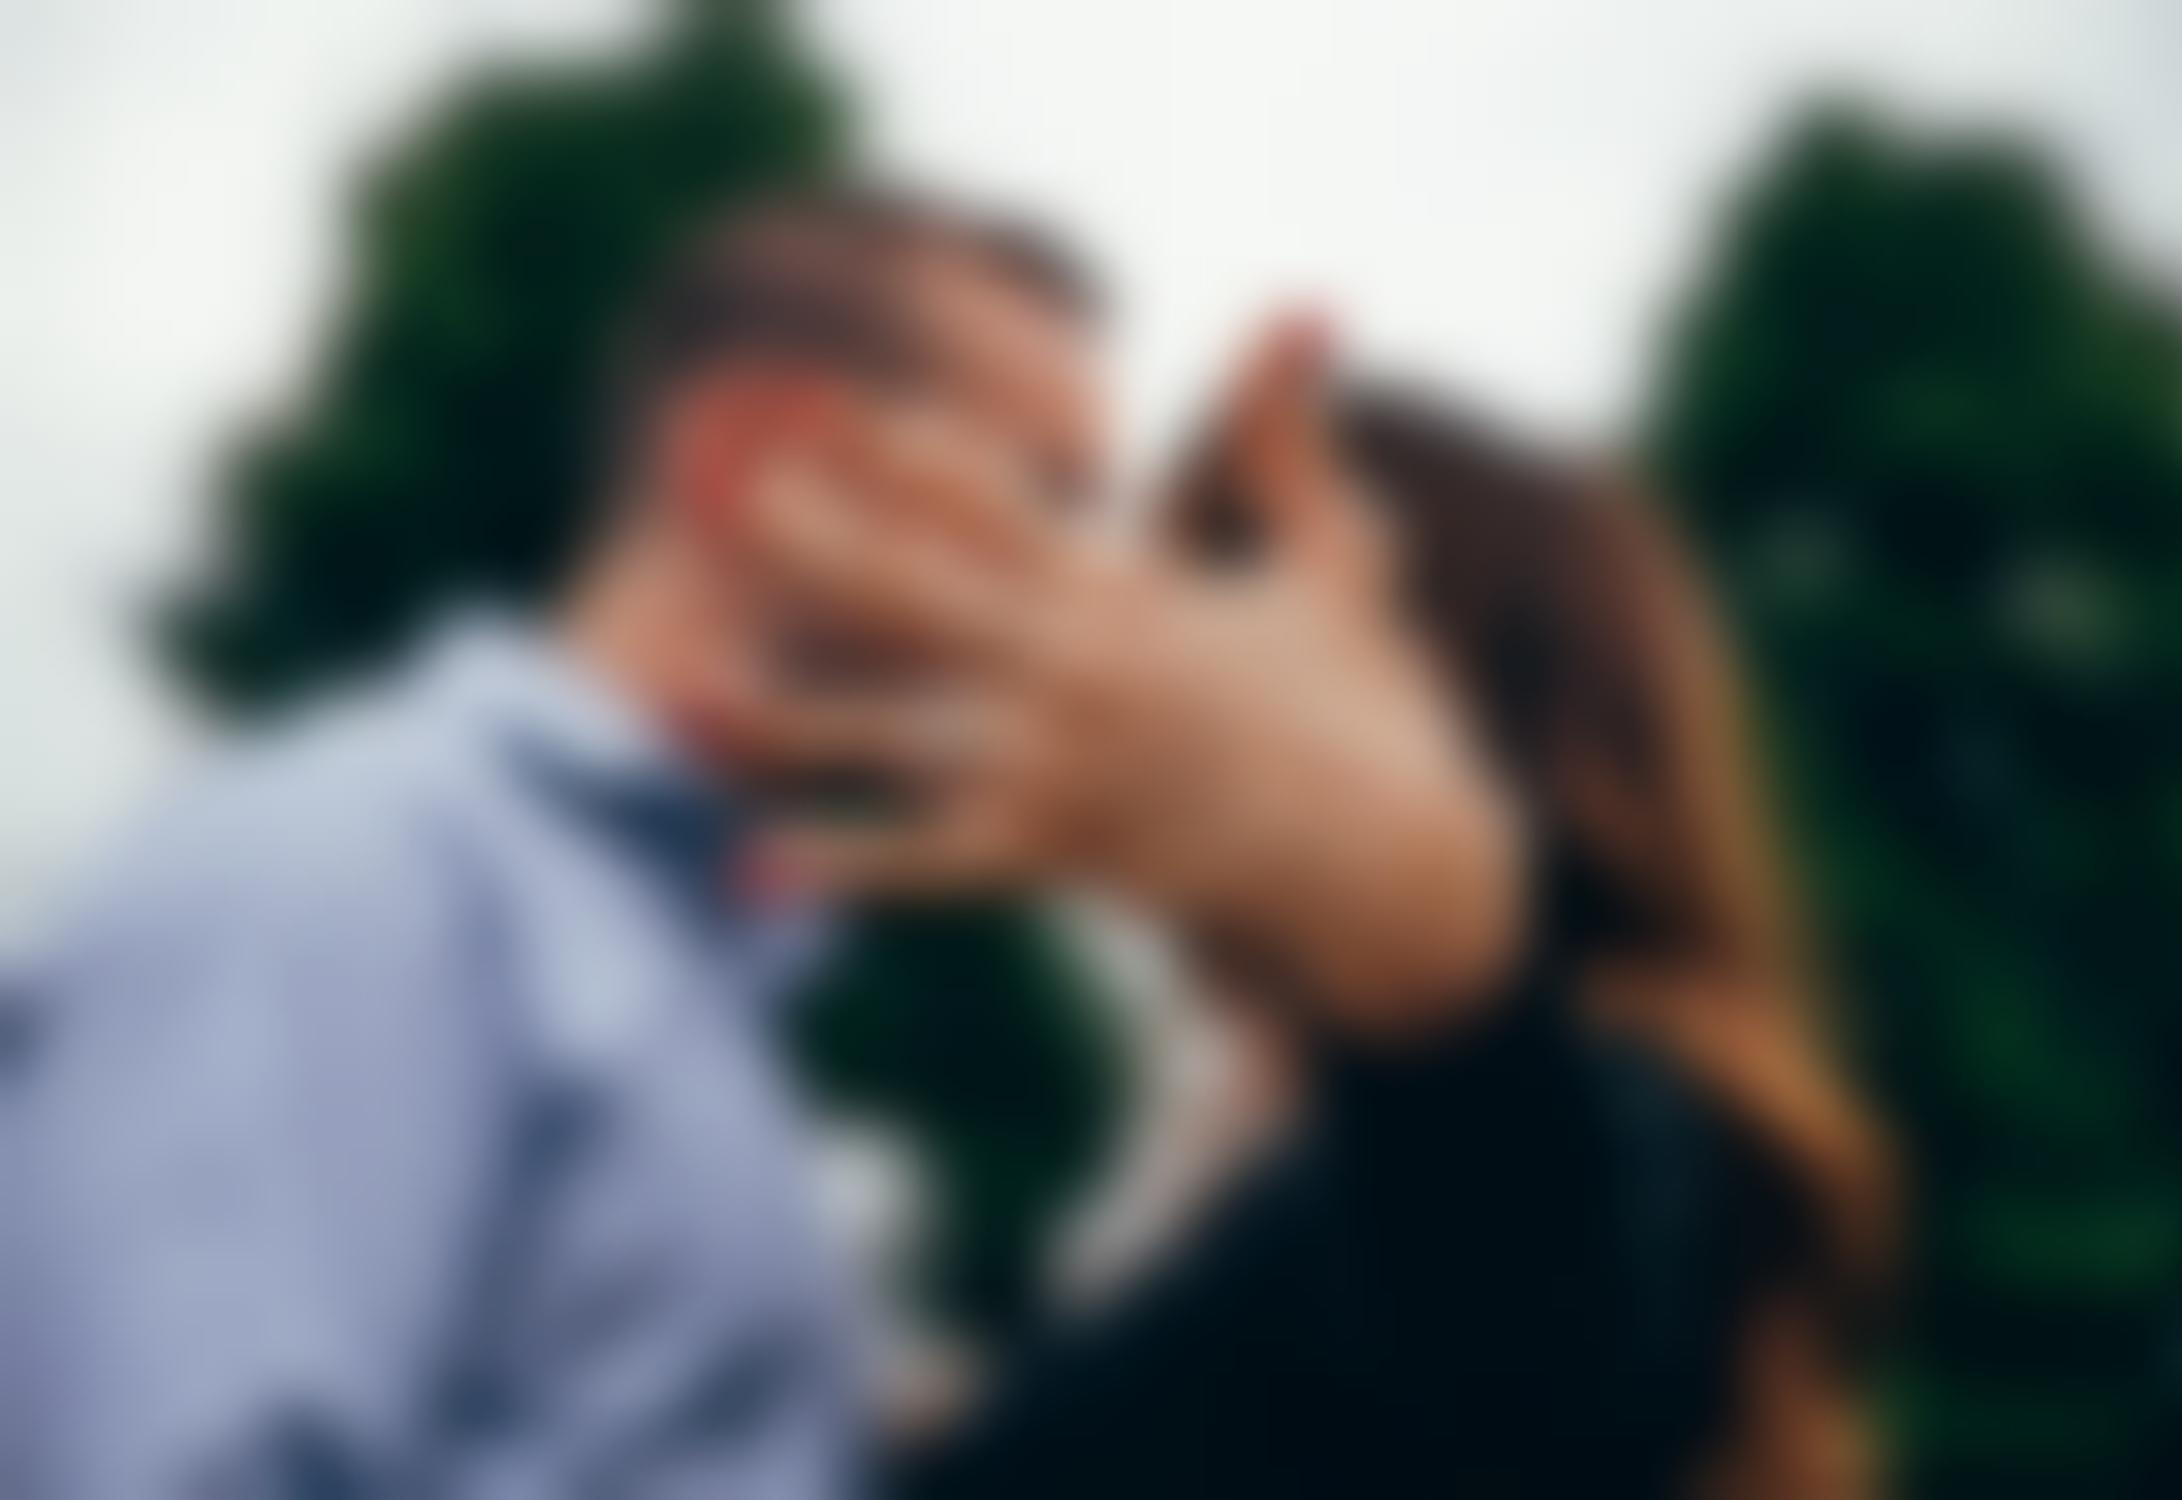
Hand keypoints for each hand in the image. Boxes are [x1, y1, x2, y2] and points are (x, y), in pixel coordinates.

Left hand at [720, 317, 1522, 1033]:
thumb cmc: (1374, 712)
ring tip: (687, 688)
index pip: (1004, 502)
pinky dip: (842, 866)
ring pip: (895, 728)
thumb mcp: (1340, 562)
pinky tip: (752, 868)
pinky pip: (926, 860)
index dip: (919, 455)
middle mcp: (1078, 666)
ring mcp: (1058, 763)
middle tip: (747, 491)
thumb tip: (1302, 304)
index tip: (847, 415)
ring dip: (788, 711)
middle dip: (825, 539)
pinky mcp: (1058, 855)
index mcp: (1135, 590)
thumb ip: (1287, 447)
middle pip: (917, 590)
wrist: (1399, 866)